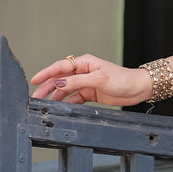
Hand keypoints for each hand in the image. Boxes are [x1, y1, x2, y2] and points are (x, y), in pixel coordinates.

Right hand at [30, 55, 152, 106]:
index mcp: (84, 63)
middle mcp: (83, 72)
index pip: (60, 67)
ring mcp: (86, 83)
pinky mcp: (91, 94)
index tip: (34, 80)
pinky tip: (61, 108)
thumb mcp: (99, 79)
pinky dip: (68, 103)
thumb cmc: (122, 79)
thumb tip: (59, 82)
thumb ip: (78, 81)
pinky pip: (75, 98)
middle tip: (36, 97)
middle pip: (60, 79)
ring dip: (56, 96)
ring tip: (45, 104)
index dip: (46, 73)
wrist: (138, 89)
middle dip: (47, 87)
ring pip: (66, 89)